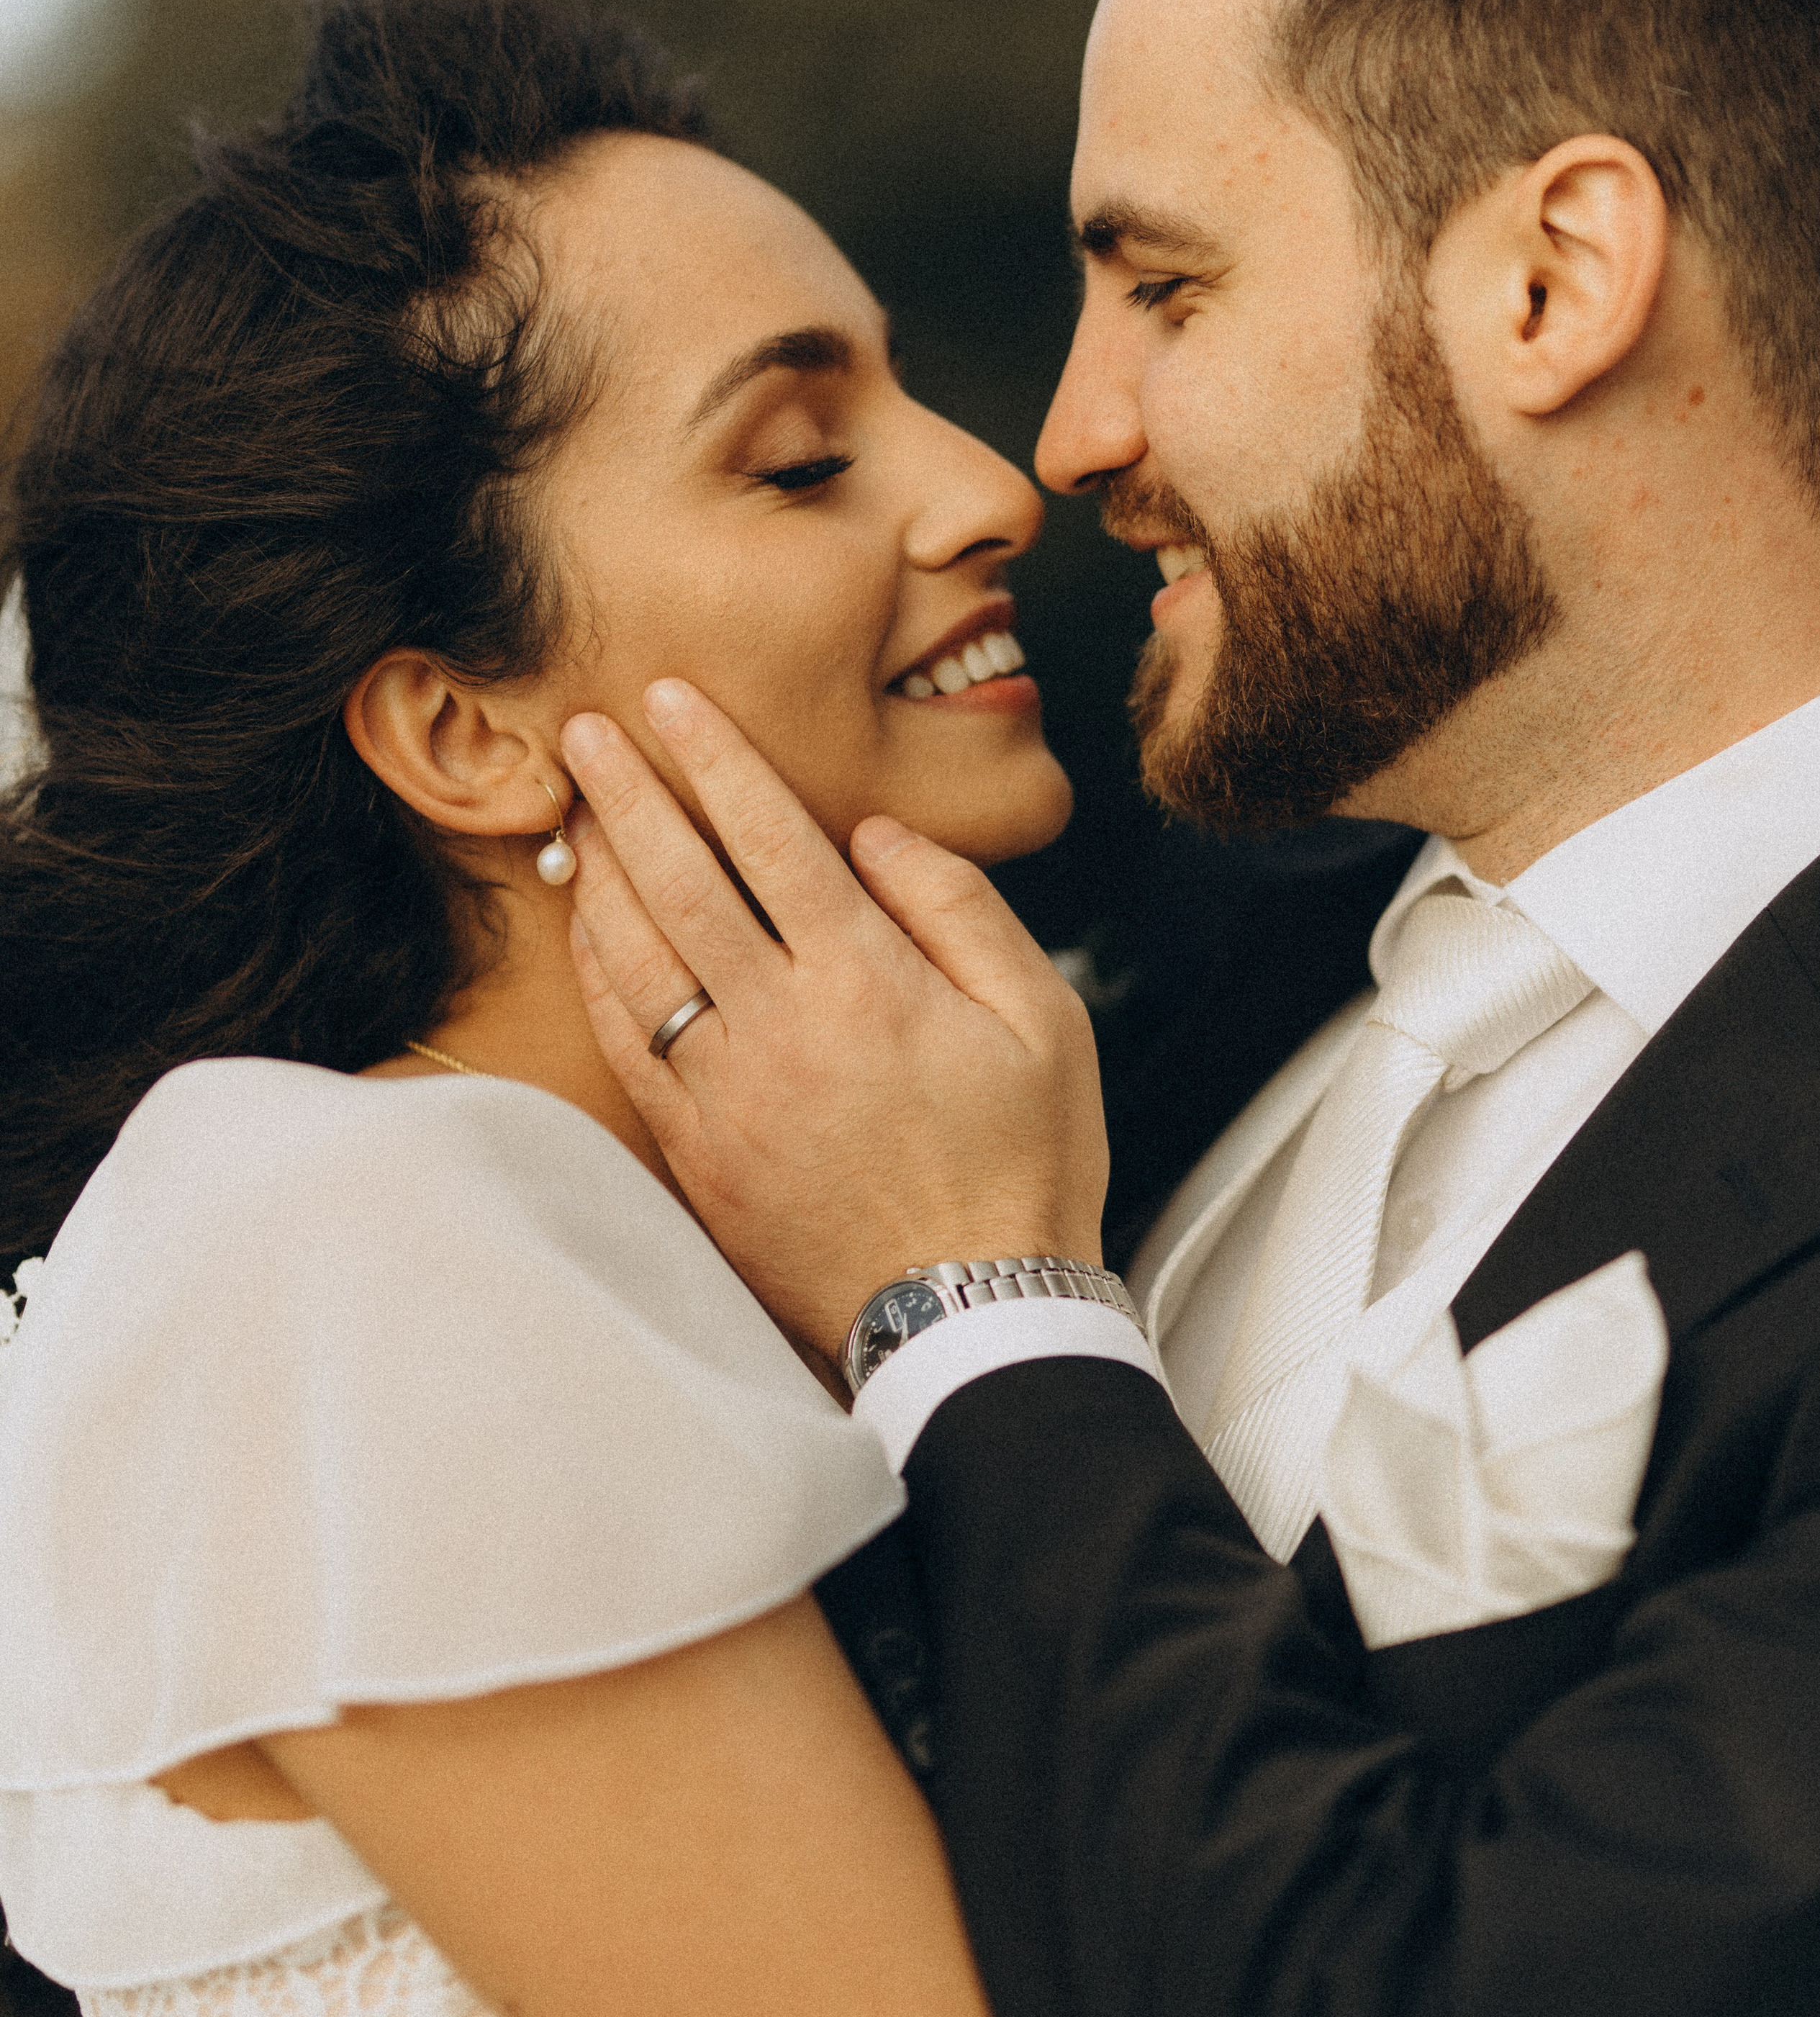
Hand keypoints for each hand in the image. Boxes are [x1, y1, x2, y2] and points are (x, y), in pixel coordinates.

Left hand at [559, 682, 1107, 1360]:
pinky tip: (588, 933)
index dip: (715, 757)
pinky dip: (599, 977)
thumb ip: (960, 910)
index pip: (770, 836)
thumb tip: (879, 837)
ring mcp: (727, 1095)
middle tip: (587, 730)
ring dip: (601, 875)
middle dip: (629, 794)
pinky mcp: (697, 1154)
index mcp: (867, 981)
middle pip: (680, 882)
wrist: (969, 1315)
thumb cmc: (1021, 1166)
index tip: (673, 701)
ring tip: (578, 812)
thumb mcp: (1044, 1020)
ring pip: (636, 959)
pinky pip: (625, 1047)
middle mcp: (781, 1027)